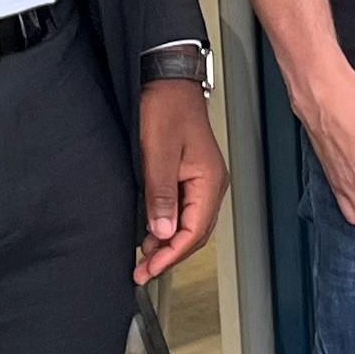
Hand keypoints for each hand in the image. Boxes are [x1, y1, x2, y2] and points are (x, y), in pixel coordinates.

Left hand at [136, 78, 227, 282]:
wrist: (168, 82)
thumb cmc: (166, 109)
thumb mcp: (159, 154)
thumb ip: (162, 195)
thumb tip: (163, 231)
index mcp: (208, 181)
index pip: (194, 231)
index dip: (171, 254)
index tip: (150, 268)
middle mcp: (211, 185)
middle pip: (195, 233)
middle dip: (169, 255)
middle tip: (143, 271)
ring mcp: (202, 181)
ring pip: (189, 224)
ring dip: (168, 243)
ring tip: (144, 257)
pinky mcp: (191, 177)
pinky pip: (184, 211)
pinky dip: (169, 227)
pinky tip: (152, 233)